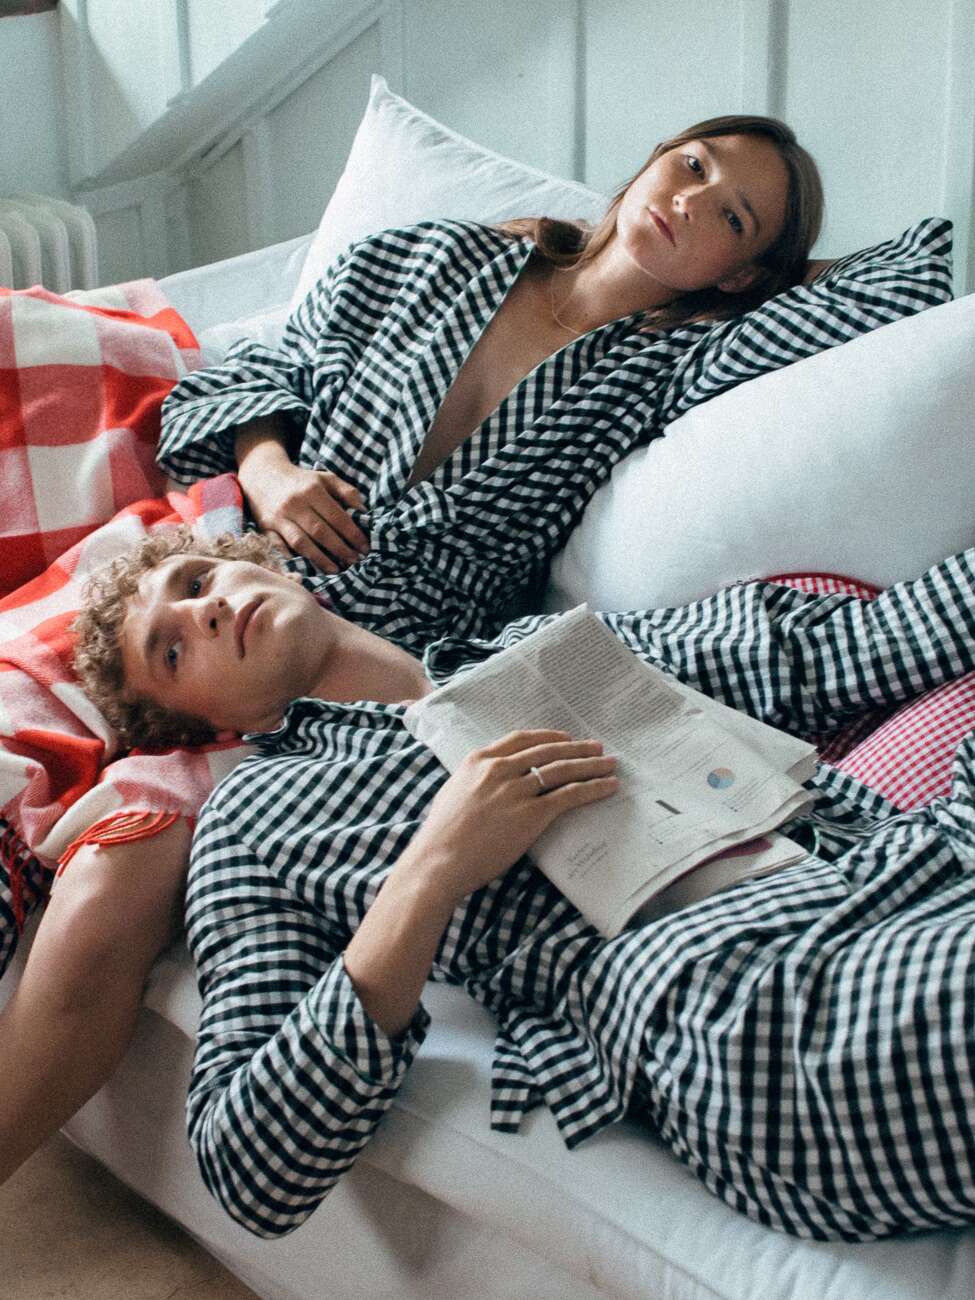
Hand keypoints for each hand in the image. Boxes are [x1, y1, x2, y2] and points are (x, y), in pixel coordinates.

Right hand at [240, 458, 369, 572]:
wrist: (263, 474)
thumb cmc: (302, 481)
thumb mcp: (325, 478)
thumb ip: (347, 492)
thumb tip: (363, 511)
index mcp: (312, 490)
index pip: (337, 517)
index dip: (352, 534)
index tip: (364, 547)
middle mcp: (295, 504)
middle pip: (320, 532)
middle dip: (340, 549)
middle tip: (354, 561)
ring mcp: (279, 517)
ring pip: (301, 542)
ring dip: (320, 559)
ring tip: (336, 570)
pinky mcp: (266, 527)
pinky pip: (278, 546)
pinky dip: (291, 558)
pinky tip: (306, 568)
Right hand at [407, 730, 618, 906]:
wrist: (438, 861)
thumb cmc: (441, 835)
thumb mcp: (454, 792)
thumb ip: (476, 781)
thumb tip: (491, 781)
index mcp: (479, 760)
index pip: (522, 739)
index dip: (549, 737)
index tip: (565, 738)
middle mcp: (499, 769)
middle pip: (548, 750)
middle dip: (577, 748)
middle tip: (597, 747)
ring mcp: (516, 791)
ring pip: (563, 769)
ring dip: (591, 764)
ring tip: (609, 764)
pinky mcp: (531, 814)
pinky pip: (569, 795)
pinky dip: (592, 788)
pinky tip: (607, 786)